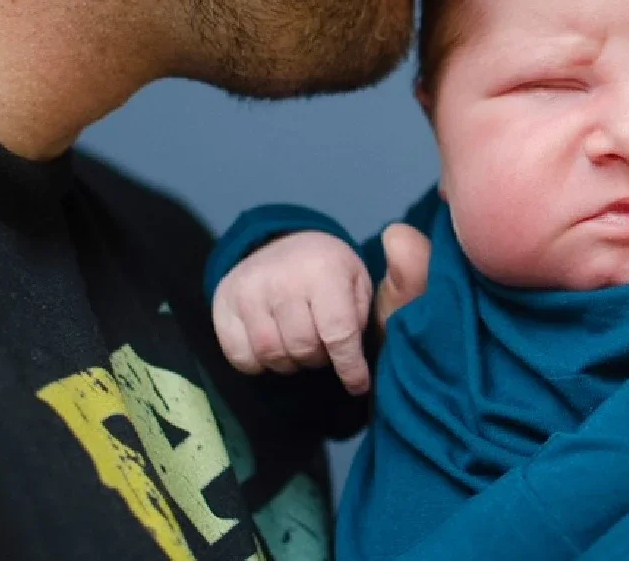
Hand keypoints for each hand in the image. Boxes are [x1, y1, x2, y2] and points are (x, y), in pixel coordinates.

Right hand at [212, 223, 431, 395]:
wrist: (283, 243)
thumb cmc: (332, 272)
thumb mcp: (362, 279)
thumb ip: (392, 292)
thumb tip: (404, 307)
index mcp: (325, 269)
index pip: (338, 334)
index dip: (350, 366)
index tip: (358, 384)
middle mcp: (283, 277)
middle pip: (303, 349)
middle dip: (319, 357)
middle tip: (325, 345)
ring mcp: (249, 289)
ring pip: (271, 356)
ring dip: (291, 361)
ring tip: (302, 342)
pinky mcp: (223, 302)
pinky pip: (241, 357)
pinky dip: (259, 362)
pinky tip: (274, 343)